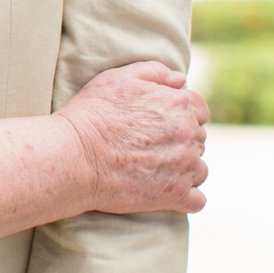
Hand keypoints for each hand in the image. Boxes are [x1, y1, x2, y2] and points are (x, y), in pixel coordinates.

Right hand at [56, 61, 210, 215]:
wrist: (74, 155)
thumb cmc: (91, 114)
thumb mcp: (117, 78)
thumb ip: (154, 72)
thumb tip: (181, 80)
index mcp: (179, 105)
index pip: (198, 109)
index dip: (180, 115)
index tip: (159, 123)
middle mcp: (189, 135)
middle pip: (197, 139)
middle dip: (179, 142)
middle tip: (147, 146)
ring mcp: (185, 167)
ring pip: (199, 169)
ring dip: (183, 169)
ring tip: (152, 170)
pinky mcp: (176, 195)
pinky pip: (198, 201)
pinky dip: (186, 198)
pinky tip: (165, 193)